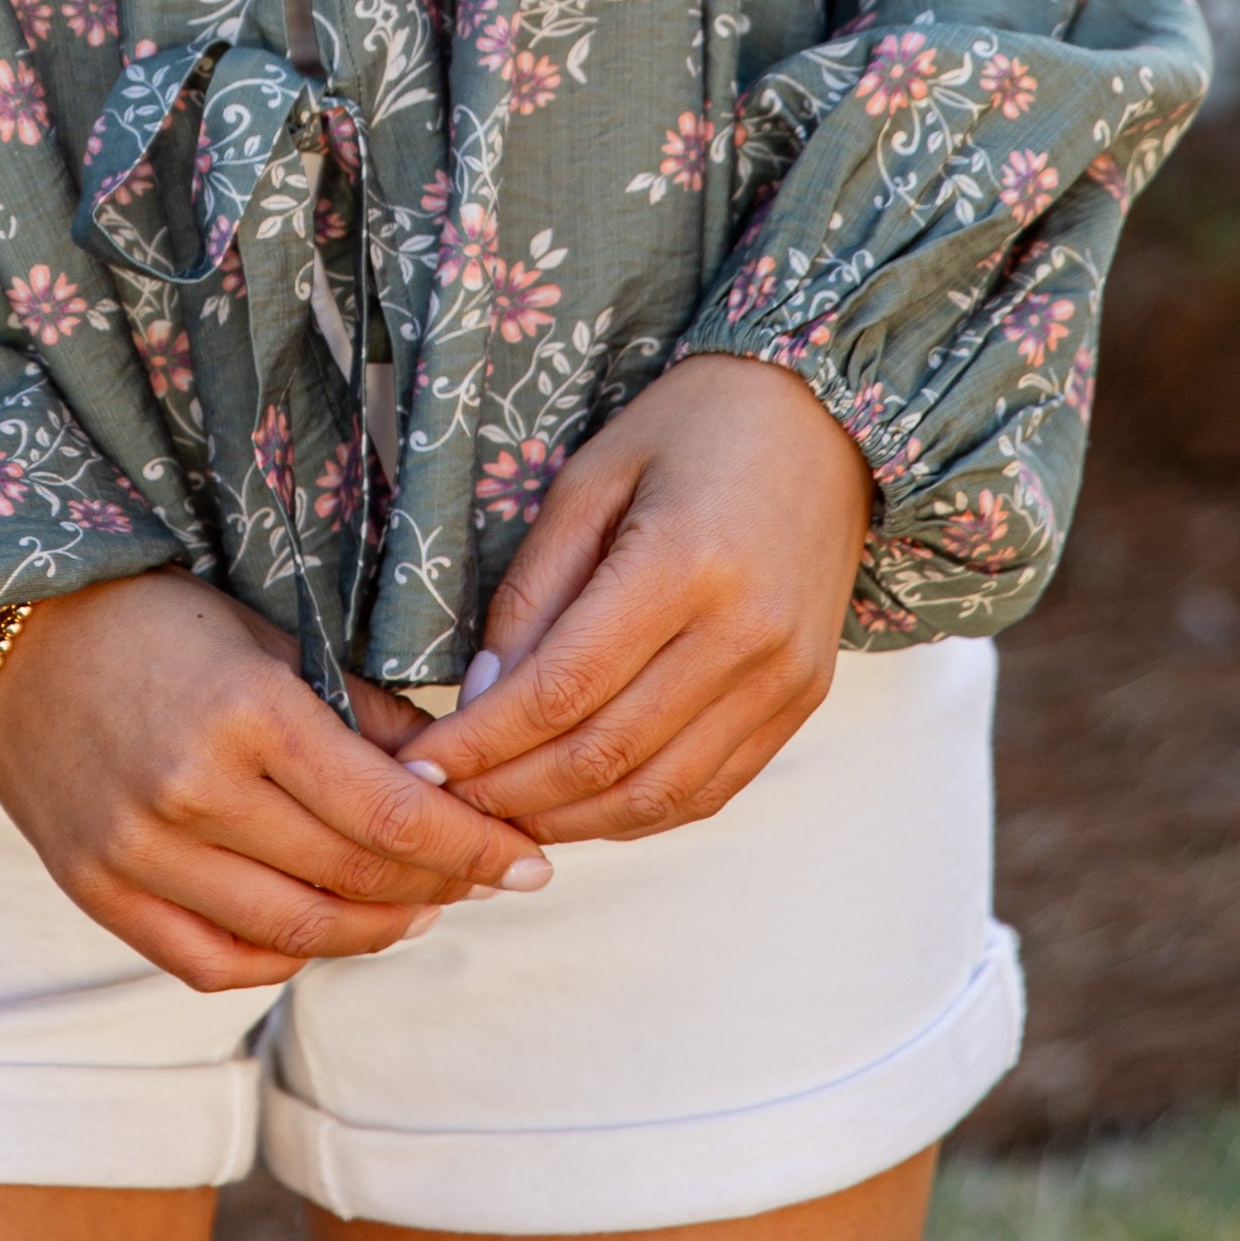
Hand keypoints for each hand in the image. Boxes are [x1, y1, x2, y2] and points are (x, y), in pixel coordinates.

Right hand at [0, 570, 554, 993]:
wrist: (10, 637)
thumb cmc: (153, 619)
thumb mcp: (267, 634)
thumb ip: (361, 709)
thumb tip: (460, 770)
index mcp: (244, 713)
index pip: (389, 810)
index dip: (472, 845)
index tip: (530, 859)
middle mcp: (192, 794)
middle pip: (352, 878)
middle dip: (441, 887)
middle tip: (491, 879)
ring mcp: (140, 854)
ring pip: (295, 934)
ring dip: (378, 930)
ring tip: (424, 908)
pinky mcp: (101, 894)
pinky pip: (217, 964)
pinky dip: (287, 959)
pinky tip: (328, 929)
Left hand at [396, 355, 872, 844]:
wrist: (820, 420)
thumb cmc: (691, 429)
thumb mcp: (588, 480)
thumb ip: (533, 590)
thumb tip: (481, 697)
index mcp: (684, 564)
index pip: (562, 687)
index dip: (482, 742)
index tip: (419, 766)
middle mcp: (745, 635)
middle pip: (605, 753)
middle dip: (510, 791)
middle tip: (444, 803)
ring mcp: (783, 679)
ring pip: (657, 792)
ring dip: (569, 819)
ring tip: (501, 817)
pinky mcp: (803, 702)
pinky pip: (710, 790)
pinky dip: (636, 814)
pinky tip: (579, 807)